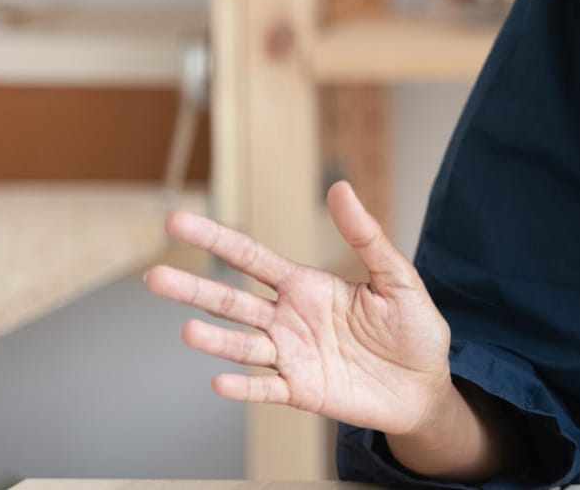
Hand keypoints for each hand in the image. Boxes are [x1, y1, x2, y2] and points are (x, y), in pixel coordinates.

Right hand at [145, 180, 456, 436]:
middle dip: (194, 289)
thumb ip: (366, 237)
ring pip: (242, 345)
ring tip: (188, 332)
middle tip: (154, 276)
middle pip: (231, 301)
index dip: (216, 239)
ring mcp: (290, 356)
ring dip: (215, 341)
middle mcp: (289, 319)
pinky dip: (243, 389)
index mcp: (307, 286)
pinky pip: (265, 389)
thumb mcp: (396, 277)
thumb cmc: (413, 329)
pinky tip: (221, 383)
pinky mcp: (301, 391)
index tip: (177, 222)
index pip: (251, 258)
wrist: (426, 386)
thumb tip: (341, 188)